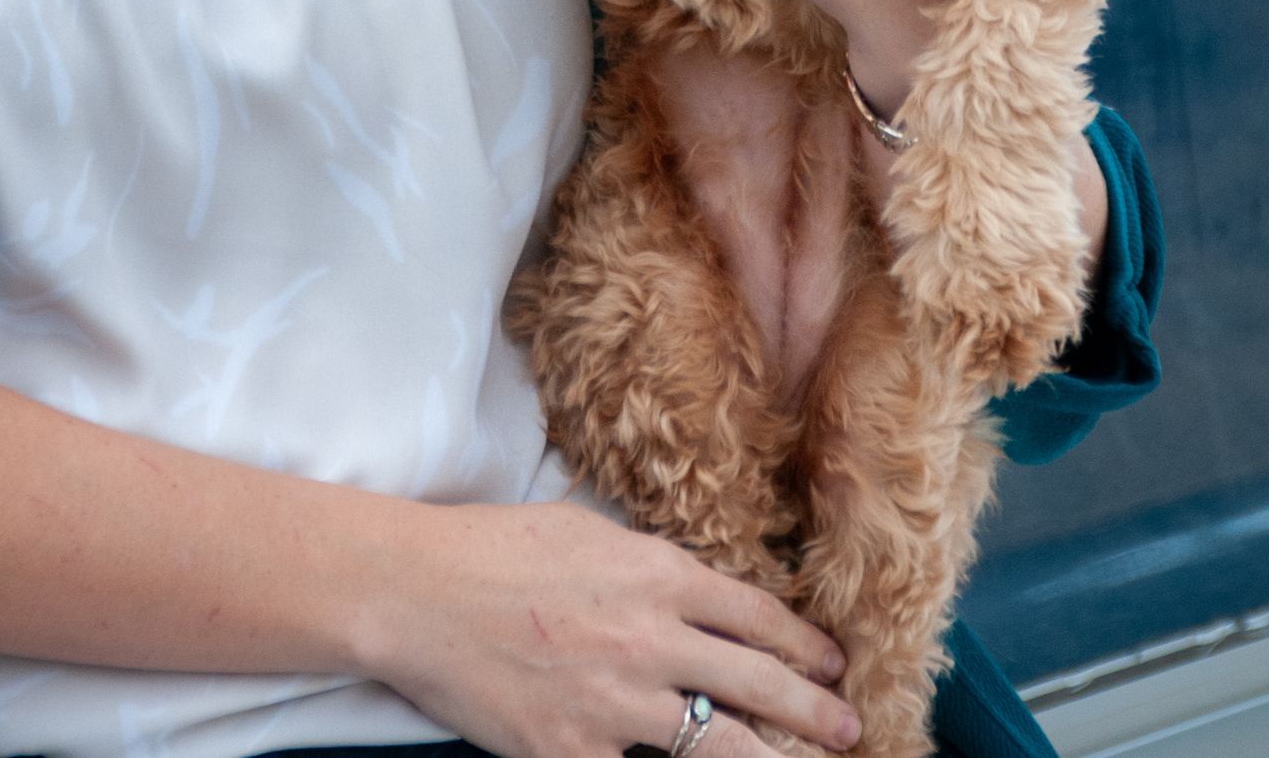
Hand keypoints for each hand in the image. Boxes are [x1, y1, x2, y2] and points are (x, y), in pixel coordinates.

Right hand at [368, 496, 858, 757]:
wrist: (418, 591)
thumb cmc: (493, 549)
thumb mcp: (583, 532)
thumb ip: (642, 563)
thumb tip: (686, 586)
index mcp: (654, 573)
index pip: (753, 614)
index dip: (800, 643)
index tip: (829, 662)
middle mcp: (649, 638)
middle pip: (757, 684)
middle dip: (813, 712)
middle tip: (850, 727)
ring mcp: (616, 704)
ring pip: (719, 746)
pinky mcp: (575, 753)